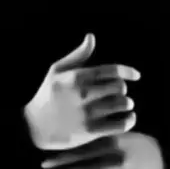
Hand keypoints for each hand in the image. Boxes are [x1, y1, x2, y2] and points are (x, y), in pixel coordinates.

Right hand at [24, 33, 140, 150]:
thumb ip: (78, 55)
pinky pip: (120, 124)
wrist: (33, 126)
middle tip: (119, 93)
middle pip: (119, 87)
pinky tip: (128, 118)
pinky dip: (129, 121)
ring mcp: (87, 113)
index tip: (136, 76)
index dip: (128, 72)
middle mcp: (83, 94)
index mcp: (77, 77)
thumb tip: (91, 36)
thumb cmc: (48, 95)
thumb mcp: (57, 71)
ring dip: (127, 104)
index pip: (111, 71)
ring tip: (124, 106)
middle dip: (122, 89)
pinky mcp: (90, 131)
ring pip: (122, 104)